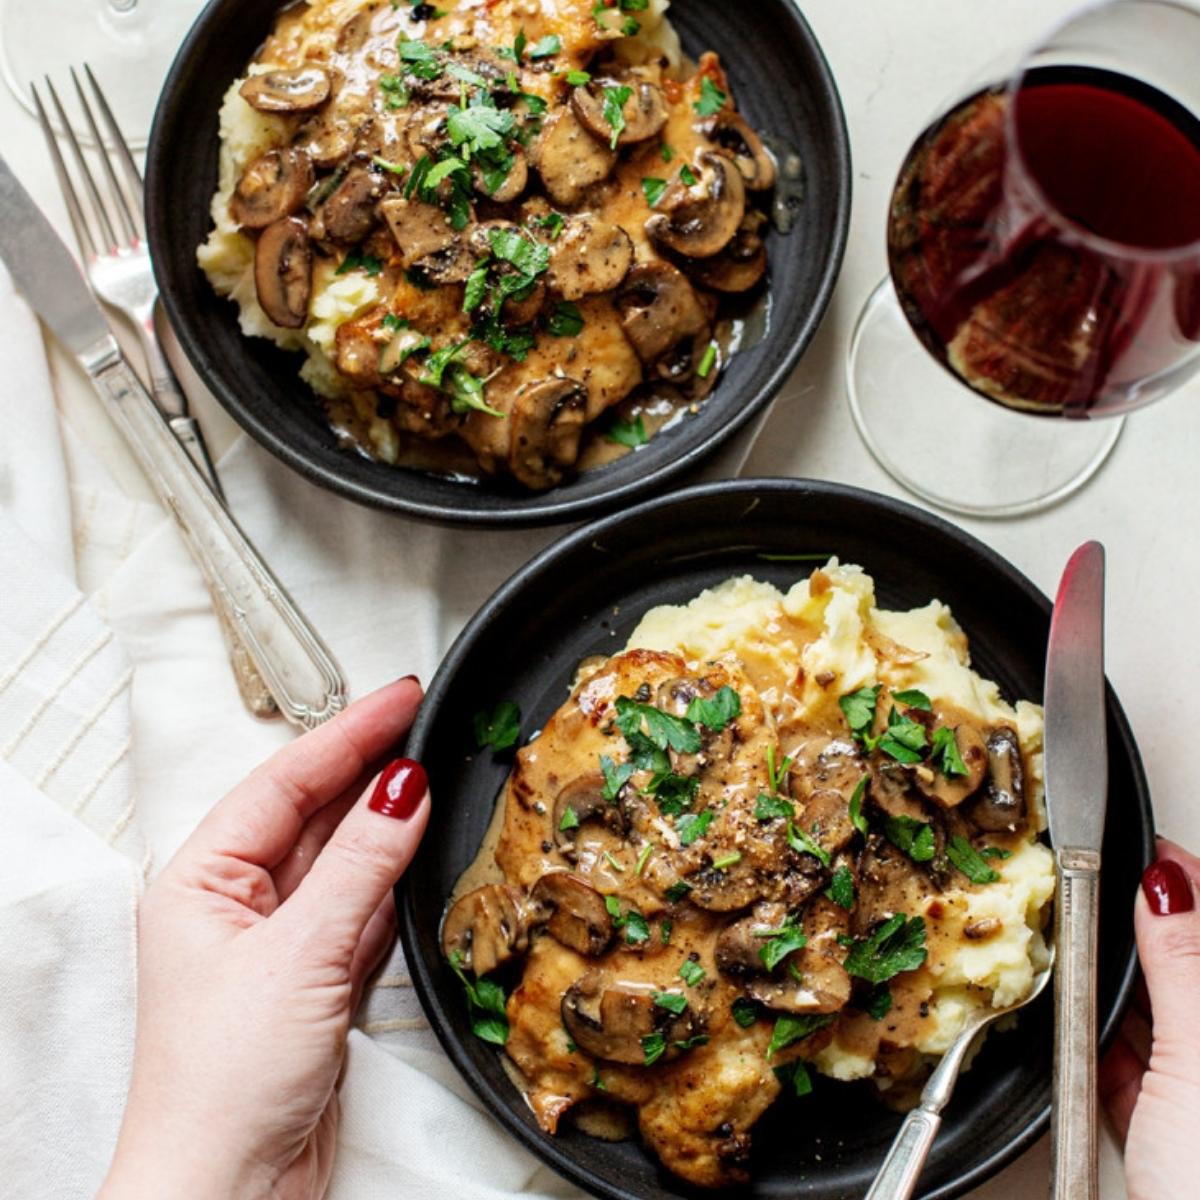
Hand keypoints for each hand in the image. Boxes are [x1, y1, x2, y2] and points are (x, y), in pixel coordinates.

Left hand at [98, 678, 429, 1199]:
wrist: (229, 1191)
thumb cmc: (224, 1083)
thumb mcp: (300, 952)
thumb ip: (359, 863)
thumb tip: (402, 789)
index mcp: (200, 879)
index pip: (284, 780)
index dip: (348, 732)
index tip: (400, 699)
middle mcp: (235, 902)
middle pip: (312, 811)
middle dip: (367, 767)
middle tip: (423, 720)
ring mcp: (277, 941)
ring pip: (341, 858)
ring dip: (385, 821)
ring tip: (431, 772)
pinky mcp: (313, 980)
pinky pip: (360, 908)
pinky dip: (391, 880)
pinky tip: (416, 853)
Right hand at [1100, 839, 1199, 1199]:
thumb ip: (1185, 963)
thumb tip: (1165, 880)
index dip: (1175, 879)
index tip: (1129, 846)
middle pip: (1177, 968)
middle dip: (1128, 934)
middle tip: (1085, 896)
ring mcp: (1196, 1090)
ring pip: (1148, 1016)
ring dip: (1107, 993)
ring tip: (1074, 966)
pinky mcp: (1162, 1129)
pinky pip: (1123, 1067)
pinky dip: (1094, 1048)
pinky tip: (1080, 1039)